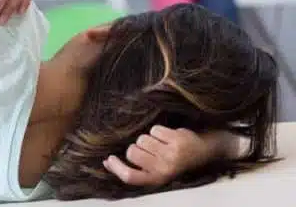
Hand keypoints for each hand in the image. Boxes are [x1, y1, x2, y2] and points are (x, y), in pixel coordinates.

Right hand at [104, 126, 220, 186]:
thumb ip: (134, 168)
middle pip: (132, 153)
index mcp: (158, 179)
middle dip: (136, 147)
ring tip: (161, 143)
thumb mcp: (156, 172)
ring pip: (142, 139)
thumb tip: (107, 162)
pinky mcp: (176, 140)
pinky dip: (158, 131)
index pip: (130, 177)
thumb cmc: (175, 162)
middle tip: (149, 150)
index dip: (116, 167)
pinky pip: (154, 130)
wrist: (203, 152)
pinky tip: (168, 137)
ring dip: (148, 138)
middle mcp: (164, 169)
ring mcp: (171, 154)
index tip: (110, 158)